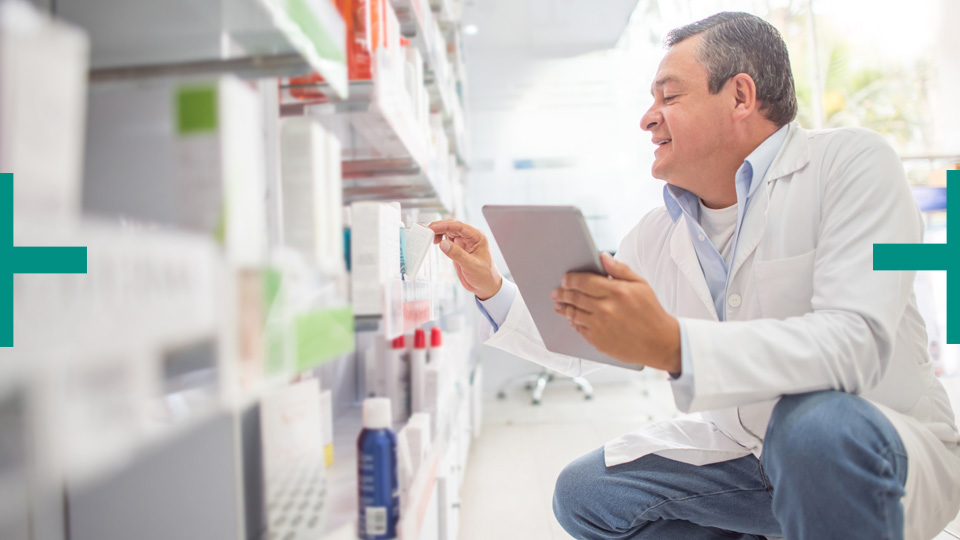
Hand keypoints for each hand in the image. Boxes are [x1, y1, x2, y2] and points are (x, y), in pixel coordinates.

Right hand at [428, 219, 502, 299]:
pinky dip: (440, 239)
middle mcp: (471, 237)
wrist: (486, 286)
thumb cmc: (485, 276)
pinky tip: (435, 242)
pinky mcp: (458, 248)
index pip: (459, 226)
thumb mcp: (471, 266)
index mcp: (477, 237)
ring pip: (448, 232)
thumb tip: (443, 244)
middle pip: (452, 226)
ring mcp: (464, 242)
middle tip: (427, 231)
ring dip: (438, 232)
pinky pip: (447, 240)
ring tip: (429, 237)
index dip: (444, 225)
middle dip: (439, 227)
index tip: (433, 228)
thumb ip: (457, 254)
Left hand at [552, 253, 680, 372]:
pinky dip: (572, 322)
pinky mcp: (598, 341)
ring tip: (559, 304)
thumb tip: (602, 256)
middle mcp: (605, 308)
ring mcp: (600, 326)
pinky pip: (579, 328)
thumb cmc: (651, 312)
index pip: (583, 281)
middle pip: (574, 297)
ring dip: (563, 307)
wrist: (660, 342)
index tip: (565, 278)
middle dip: (562, 292)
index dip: (570, 279)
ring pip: (573, 313)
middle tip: (556, 291)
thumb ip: (620, 269)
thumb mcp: (641, 285)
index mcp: (616, 291)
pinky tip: (571, 318)